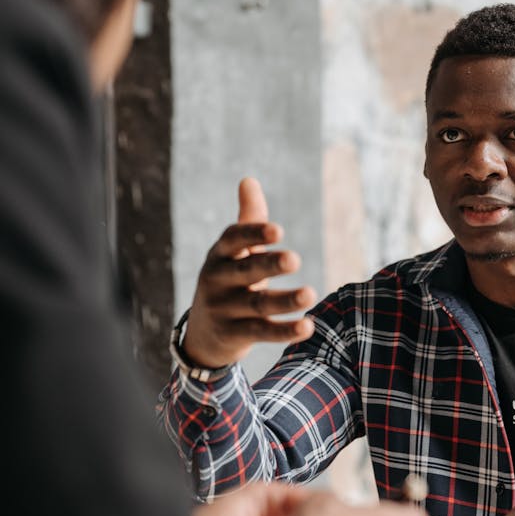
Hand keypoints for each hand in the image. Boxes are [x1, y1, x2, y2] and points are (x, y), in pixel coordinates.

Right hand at [182, 177, 316, 368]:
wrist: (203, 334)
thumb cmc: (228, 281)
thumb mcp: (233, 252)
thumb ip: (247, 219)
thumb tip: (249, 180)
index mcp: (219, 255)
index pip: (233, 240)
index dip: (253, 234)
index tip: (278, 230)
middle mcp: (217, 281)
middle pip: (246, 271)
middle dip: (269, 265)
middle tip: (295, 259)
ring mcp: (224, 310)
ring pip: (257, 305)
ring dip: (285, 300)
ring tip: (310, 294)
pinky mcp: (234, 336)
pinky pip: (262, 332)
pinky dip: (284, 331)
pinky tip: (308, 326)